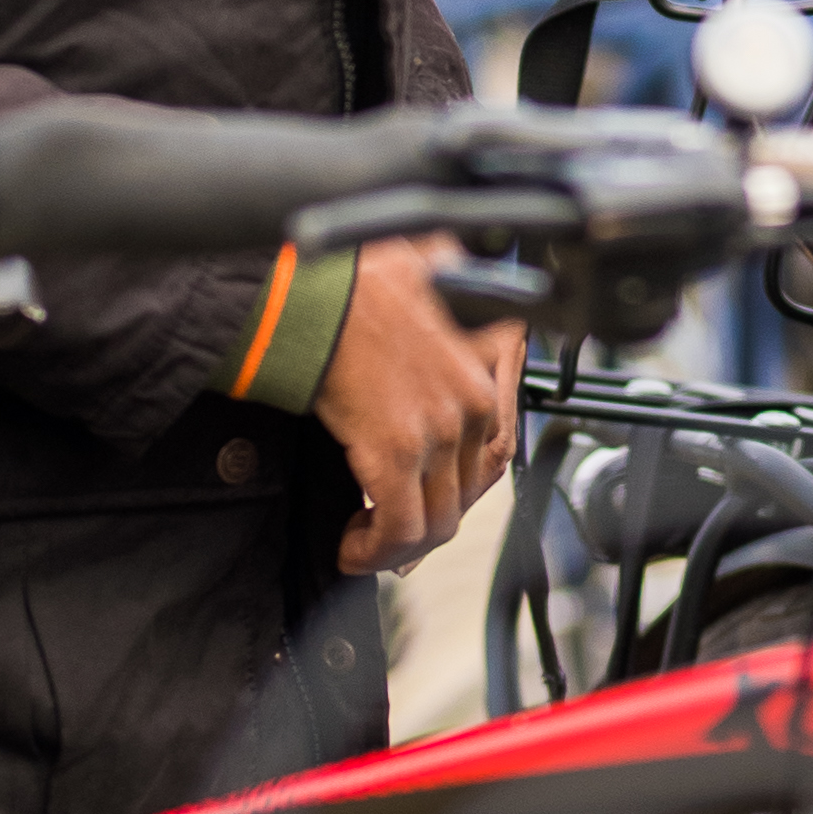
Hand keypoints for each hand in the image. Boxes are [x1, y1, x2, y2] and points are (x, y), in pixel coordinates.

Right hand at [315, 245, 522, 572]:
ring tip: (368, 541)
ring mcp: (440, 429)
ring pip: (438, 519)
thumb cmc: (356, 274)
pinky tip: (352, 547)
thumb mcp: (431, 262)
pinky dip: (377, 551)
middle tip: (396, 530)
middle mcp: (474, 398)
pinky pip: (400, 529)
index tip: (439, 499)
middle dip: (432, 518)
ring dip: (403, 544)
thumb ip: (453, 274)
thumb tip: (449, 273)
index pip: (499, 443)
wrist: (313, 288)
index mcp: (489, 356)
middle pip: (470, 488)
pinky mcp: (396, 453)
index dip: (467, 485)